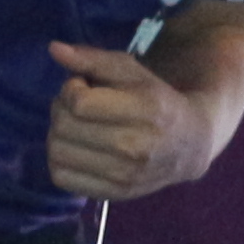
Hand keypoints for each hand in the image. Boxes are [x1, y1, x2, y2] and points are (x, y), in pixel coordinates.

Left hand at [44, 39, 222, 198]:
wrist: (190, 146)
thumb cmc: (157, 101)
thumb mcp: (132, 72)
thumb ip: (93, 59)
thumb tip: (54, 49)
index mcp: (145, 110)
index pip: (78, 102)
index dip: (71, 89)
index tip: (83, 87)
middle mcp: (136, 148)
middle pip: (64, 126)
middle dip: (62, 109)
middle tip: (77, 107)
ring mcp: (124, 176)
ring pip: (57, 152)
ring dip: (58, 135)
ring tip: (77, 128)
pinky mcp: (114, 194)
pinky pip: (61, 178)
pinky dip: (60, 161)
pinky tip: (76, 150)